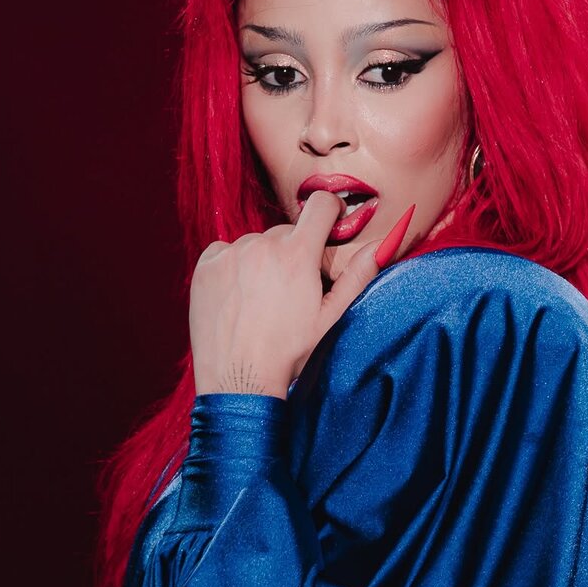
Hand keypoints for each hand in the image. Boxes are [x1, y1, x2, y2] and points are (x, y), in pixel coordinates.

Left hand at [189, 192, 410, 398]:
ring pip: (255, 242)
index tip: (328, 224)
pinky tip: (237, 296)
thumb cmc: (288, 352)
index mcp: (297, 254)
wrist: (238, 381)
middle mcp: (262, 245)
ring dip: (261, 260)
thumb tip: (381, 245)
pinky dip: (231, 265)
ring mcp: (231, 254)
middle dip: (292, 251)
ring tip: (260, 298)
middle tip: (290, 288)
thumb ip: (357, 275)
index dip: (329, 211)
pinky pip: (224, 251)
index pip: (320, 205)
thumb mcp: (330, 316)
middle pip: (286, 231)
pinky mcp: (206, 266)